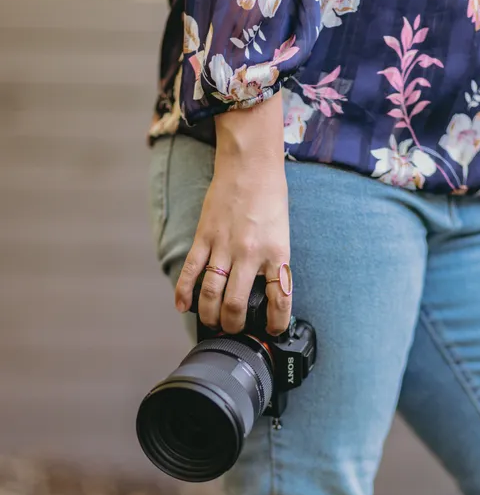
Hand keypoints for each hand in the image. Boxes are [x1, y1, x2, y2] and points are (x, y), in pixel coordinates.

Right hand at [174, 92, 291, 335]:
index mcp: (277, 253)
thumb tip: (266, 293)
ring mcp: (224, 245)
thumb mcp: (282, 234)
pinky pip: (191, 271)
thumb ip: (273, 263)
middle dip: (233, 325)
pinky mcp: (204, 237)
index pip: (279, 299)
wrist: (250, 164)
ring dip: (209, 314)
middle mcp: (250, 253)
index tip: (272, 330)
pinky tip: (182, 307)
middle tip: (232, 329)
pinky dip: (184, 292)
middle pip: (236, 304)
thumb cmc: (269, 198)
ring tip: (211, 322)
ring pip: (211, 293)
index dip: (276, 322)